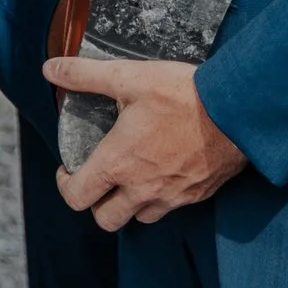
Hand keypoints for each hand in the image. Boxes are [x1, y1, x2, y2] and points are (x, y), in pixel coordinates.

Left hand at [46, 58, 247, 231]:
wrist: (237, 111)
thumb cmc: (182, 94)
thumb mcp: (128, 76)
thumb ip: (85, 75)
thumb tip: (50, 68)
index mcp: (118, 163)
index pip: (77, 197)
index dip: (66, 185)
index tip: (68, 168)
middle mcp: (141, 188)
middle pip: (105, 219)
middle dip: (96, 202)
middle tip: (99, 177)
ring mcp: (170, 197)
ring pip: (139, 218)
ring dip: (129, 204)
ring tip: (131, 176)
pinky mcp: (196, 195)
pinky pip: (170, 209)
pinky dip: (159, 199)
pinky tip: (163, 172)